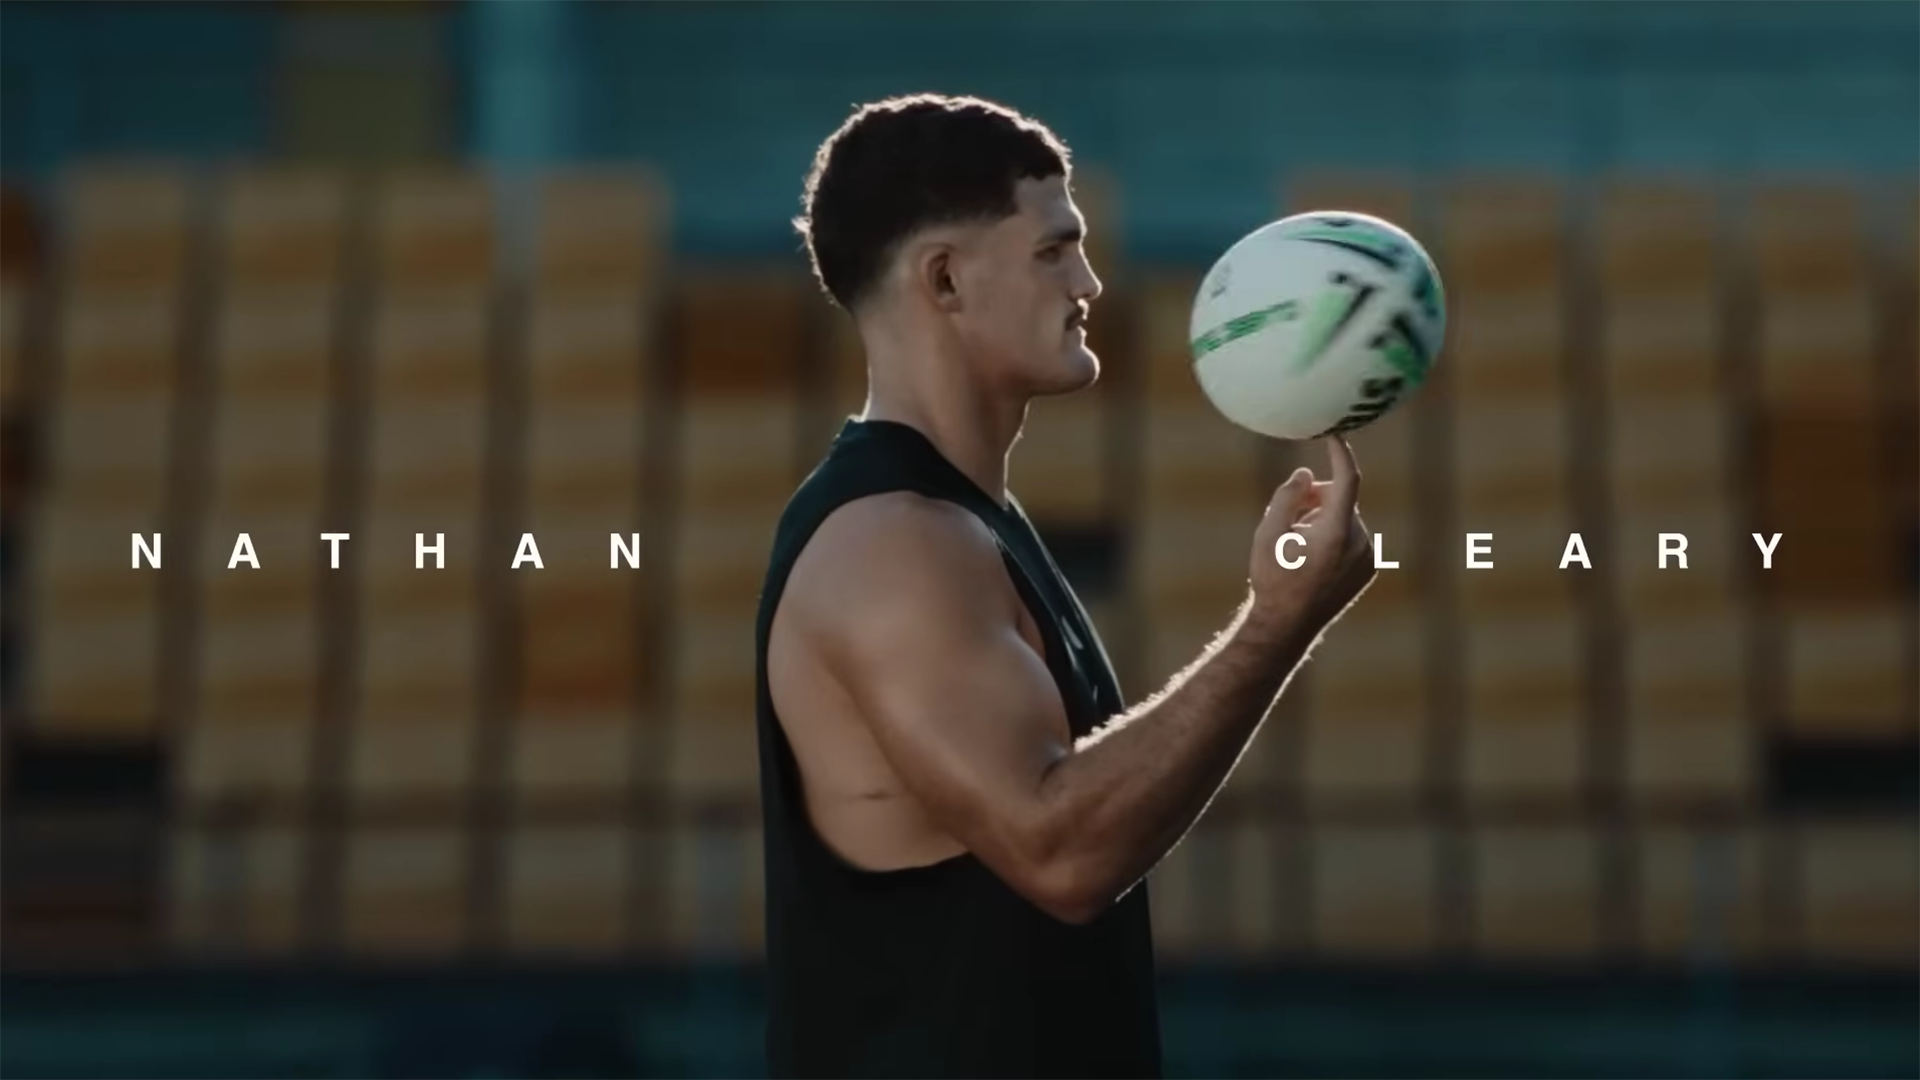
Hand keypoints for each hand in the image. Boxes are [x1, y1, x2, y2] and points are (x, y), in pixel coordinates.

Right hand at [1245, 435, 1375, 641]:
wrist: (1286, 626)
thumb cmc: (1272, 578)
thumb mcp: (1268, 532)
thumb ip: (1288, 496)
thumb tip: (1307, 474)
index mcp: (1336, 532)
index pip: (1347, 480)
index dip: (1340, 453)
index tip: (1334, 434)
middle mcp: (1360, 542)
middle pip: (1339, 499)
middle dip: (1315, 500)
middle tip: (1288, 517)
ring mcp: (1368, 557)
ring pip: (1345, 518)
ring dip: (1322, 521)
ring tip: (1297, 549)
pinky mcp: (1369, 568)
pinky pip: (1352, 537)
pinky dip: (1333, 538)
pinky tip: (1312, 562)